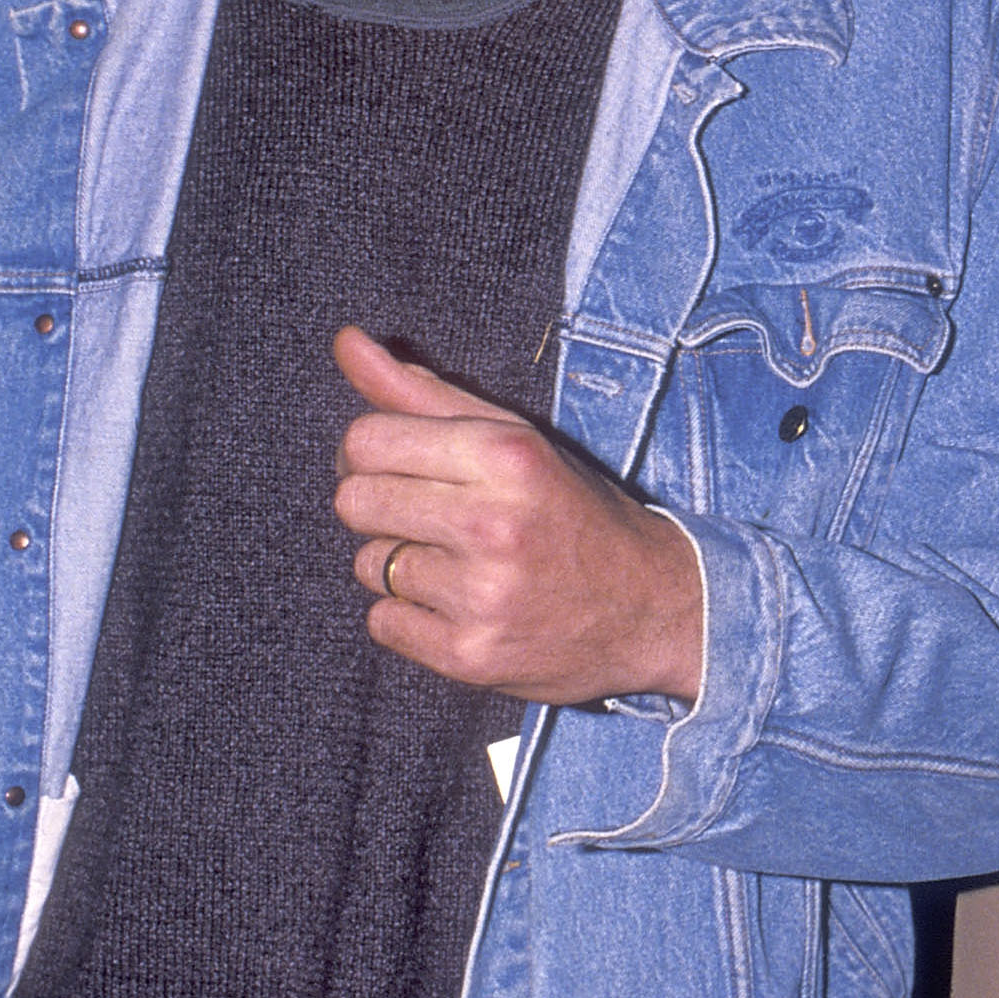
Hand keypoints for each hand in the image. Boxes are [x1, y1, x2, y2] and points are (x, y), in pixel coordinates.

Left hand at [330, 325, 705, 703]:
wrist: (652, 608)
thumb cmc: (574, 512)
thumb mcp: (516, 440)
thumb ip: (424, 394)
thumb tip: (346, 342)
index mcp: (506, 456)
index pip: (366, 440)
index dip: (370, 454)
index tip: (401, 467)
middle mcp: (493, 524)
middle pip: (354, 502)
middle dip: (380, 507)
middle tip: (428, 516)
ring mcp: (481, 595)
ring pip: (368, 565)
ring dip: (400, 564)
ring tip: (457, 564)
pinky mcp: (470, 655)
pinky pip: (383, 623)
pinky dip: (410, 615)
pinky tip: (458, 605)